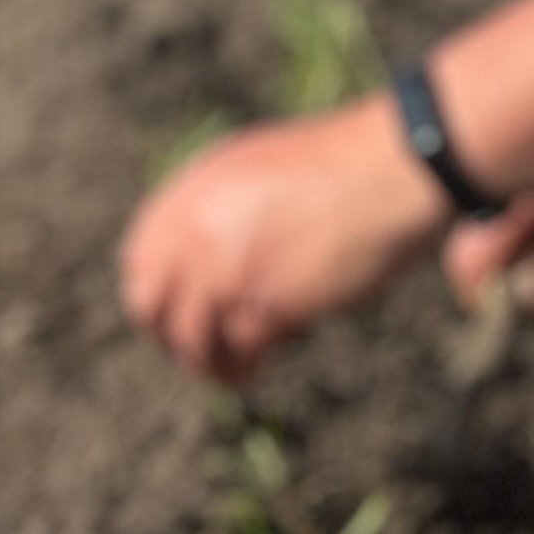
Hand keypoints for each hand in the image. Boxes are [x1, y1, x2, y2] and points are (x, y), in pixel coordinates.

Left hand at [120, 104, 446, 382]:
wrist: (394, 167)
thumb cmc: (348, 162)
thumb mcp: (262, 164)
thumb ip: (224, 201)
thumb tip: (207, 246)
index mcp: (194, 190)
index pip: (139, 257)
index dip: (153, 292)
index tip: (172, 311)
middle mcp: (197, 229)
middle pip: (149, 304)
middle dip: (169, 333)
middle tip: (196, 349)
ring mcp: (226, 268)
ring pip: (190, 338)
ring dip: (207, 361)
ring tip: (230, 371)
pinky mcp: (263, 304)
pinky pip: (237, 351)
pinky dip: (245, 365)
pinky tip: (257, 367)